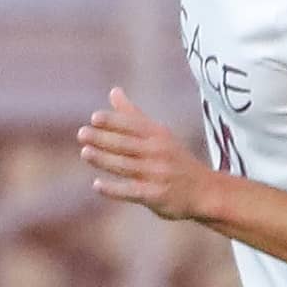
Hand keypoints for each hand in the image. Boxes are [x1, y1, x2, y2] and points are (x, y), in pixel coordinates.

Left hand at [78, 87, 217, 220]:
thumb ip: (133, 115)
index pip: (134, 125)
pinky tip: (96, 185)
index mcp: (158, 135)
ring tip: (84, 152)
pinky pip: (131, 192)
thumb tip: (113, 91)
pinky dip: (114, 189)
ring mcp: (157, 174)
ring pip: (126, 166)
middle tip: (81, 133)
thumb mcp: (159, 134)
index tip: (95, 118)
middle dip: (104, 138)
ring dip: (105, 159)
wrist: (205, 191)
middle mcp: (158, 153)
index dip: (115, 121)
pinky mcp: (155, 196)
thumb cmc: (174, 159)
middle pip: (127, 144)